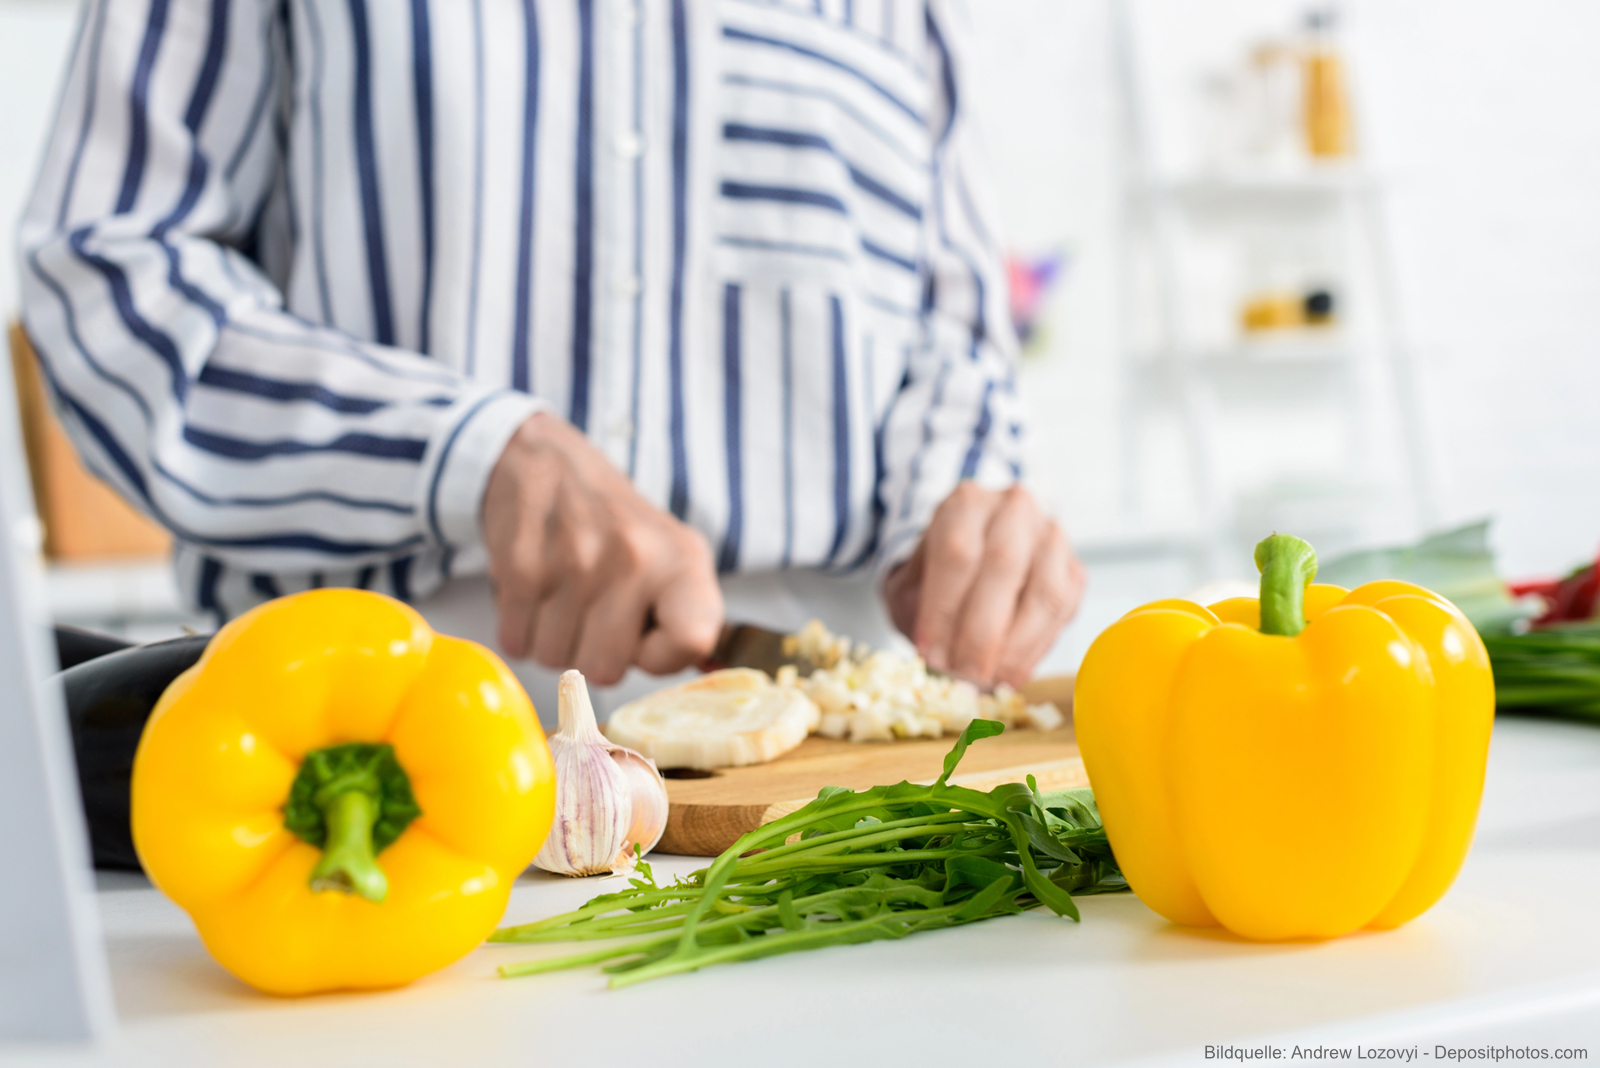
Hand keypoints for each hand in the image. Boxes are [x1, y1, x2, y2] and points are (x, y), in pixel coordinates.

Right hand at [482, 413, 722, 684]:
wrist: (550, 465)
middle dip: (594, 654)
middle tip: (594, 613)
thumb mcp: (675, 557)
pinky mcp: (523, 565)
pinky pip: (517, 642)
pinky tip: (537, 591)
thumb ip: (687, 618)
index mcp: (683, 559)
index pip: (691, 642)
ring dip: (554, 640)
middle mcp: (635, 557)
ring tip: (564, 596)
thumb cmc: (618, 526)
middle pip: (606, 671)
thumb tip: (692, 667)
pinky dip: (521, 628)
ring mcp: (577, 561)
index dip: (661, 658)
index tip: (645, 637)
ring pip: (556, 659)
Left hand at [883, 483, 1083, 688]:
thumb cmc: (939, 573)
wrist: (975, 550)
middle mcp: (1014, 508)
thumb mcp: (911, 582)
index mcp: (966, 503)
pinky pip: (1063, 611)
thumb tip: (934, 663)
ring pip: (1044, 592)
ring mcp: (1051, 536)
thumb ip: (915, 614)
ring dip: (1015, 646)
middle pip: (1003, 567)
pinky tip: (1012, 673)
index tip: (930, 654)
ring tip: (989, 680)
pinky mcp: (1074, 569)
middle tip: (963, 675)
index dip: (944, 609)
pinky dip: (1037, 649)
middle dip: (981, 633)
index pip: (957, 552)